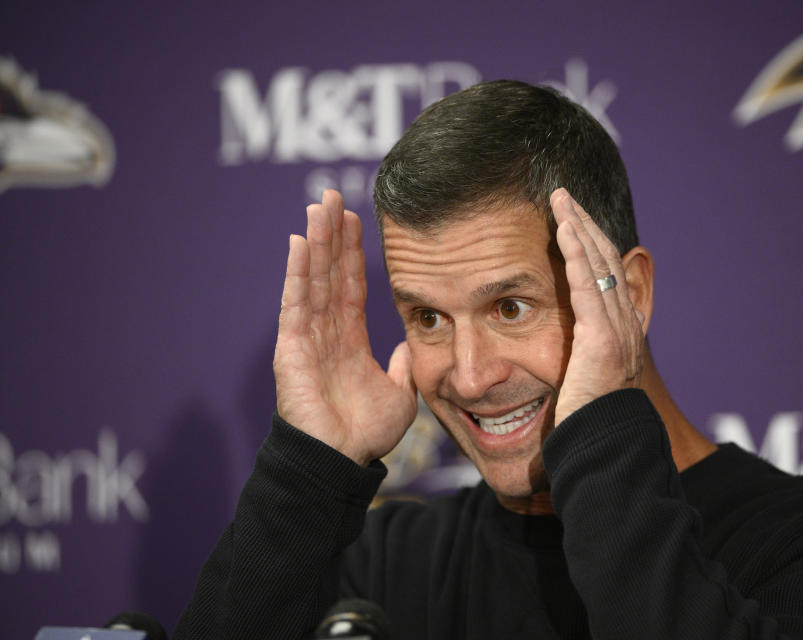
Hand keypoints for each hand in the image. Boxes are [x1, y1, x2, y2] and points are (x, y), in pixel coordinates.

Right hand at [274, 190, 417, 464]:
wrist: (341, 459)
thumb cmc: (364, 433)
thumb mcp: (400, 393)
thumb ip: (404, 365)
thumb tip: (409, 347)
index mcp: (349, 339)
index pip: (351, 285)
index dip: (353, 252)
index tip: (356, 219)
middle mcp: (326, 331)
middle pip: (329, 272)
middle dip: (332, 234)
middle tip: (332, 195)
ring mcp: (307, 336)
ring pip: (312, 279)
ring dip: (315, 241)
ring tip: (318, 205)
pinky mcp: (291, 346)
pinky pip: (295, 302)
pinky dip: (296, 272)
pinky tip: (298, 242)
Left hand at [550, 188, 645, 424]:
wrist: (604, 451)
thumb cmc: (589, 426)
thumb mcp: (583, 385)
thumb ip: (578, 361)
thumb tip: (565, 355)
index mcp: (619, 334)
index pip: (604, 277)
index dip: (589, 245)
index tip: (571, 221)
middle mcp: (624, 326)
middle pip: (606, 262)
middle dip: (585, 225)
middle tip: (565, 196)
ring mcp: (617, 331)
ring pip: (599, 266)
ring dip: (580, 228)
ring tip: (561, 199)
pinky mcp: (602, 339)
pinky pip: (588, 285)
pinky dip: (578, 254)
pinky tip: (565, 229)